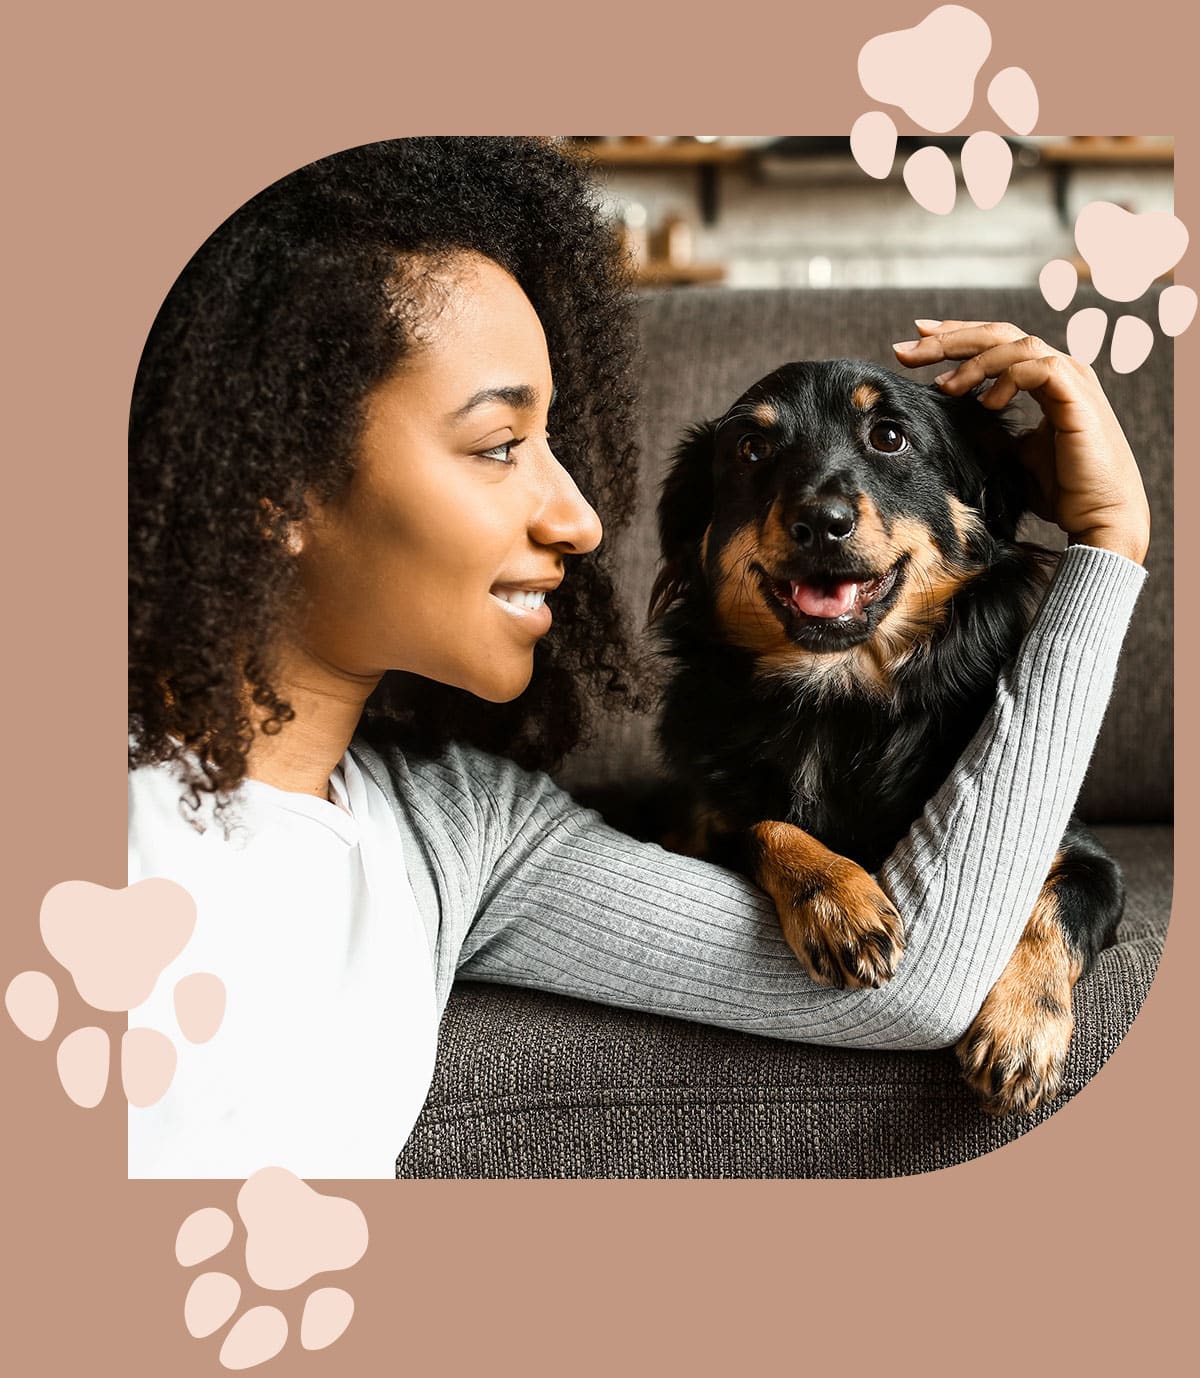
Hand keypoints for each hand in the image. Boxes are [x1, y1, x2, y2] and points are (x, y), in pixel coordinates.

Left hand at [891, 320, 1150, 564]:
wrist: (1099, 516)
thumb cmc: (1060, 490)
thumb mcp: (1011, 453)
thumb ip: (987, 428)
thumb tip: (946, 422)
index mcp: (1044, 379)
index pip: (995, 344)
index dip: (955, 339)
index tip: (914, 343)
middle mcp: (1059, 370)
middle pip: (998, 334)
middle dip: (949, 339)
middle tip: (906, 350)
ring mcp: (1072, 379)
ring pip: (1015, 344)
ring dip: (973, 362)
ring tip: (943, 387)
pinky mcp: (1077, 397)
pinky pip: (1038, 368)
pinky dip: (1007, 378)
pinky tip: (985, 402)